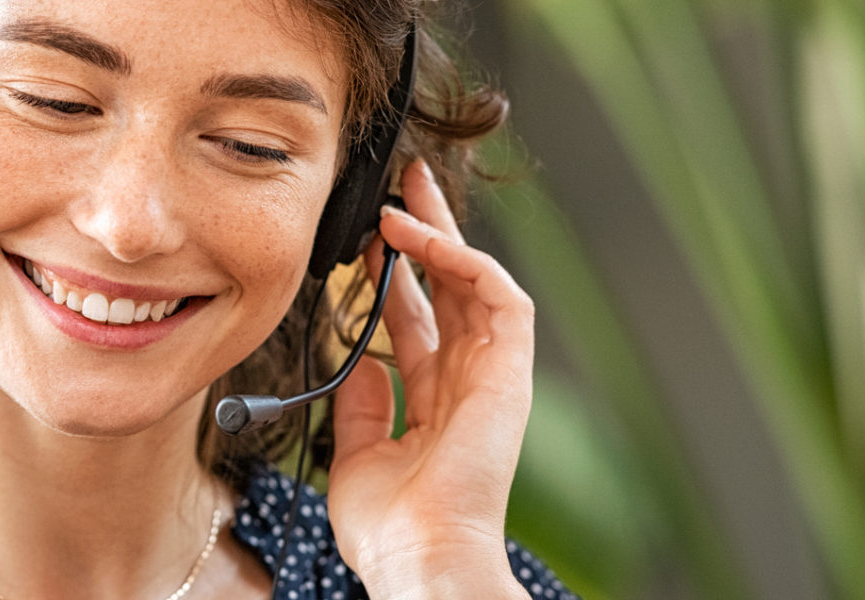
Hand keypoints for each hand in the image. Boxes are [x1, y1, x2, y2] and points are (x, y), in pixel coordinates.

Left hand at [324, 160, 534, 598]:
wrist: (417, 553)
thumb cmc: (389, 525)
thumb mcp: (353, 452)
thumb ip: (358, 402)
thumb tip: (357, 358)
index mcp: (435, 399)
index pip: (418, 317)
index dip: (394, 274)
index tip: (365, 237)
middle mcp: (468, 380)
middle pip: (450, 287)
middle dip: (426, 233)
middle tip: (401, 184)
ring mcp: (494, 373)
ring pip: (476, 280)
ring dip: (441, 234)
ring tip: (402, 196)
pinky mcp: (511, 371)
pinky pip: (497, 297)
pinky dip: (461, 260)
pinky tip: (419, 237)